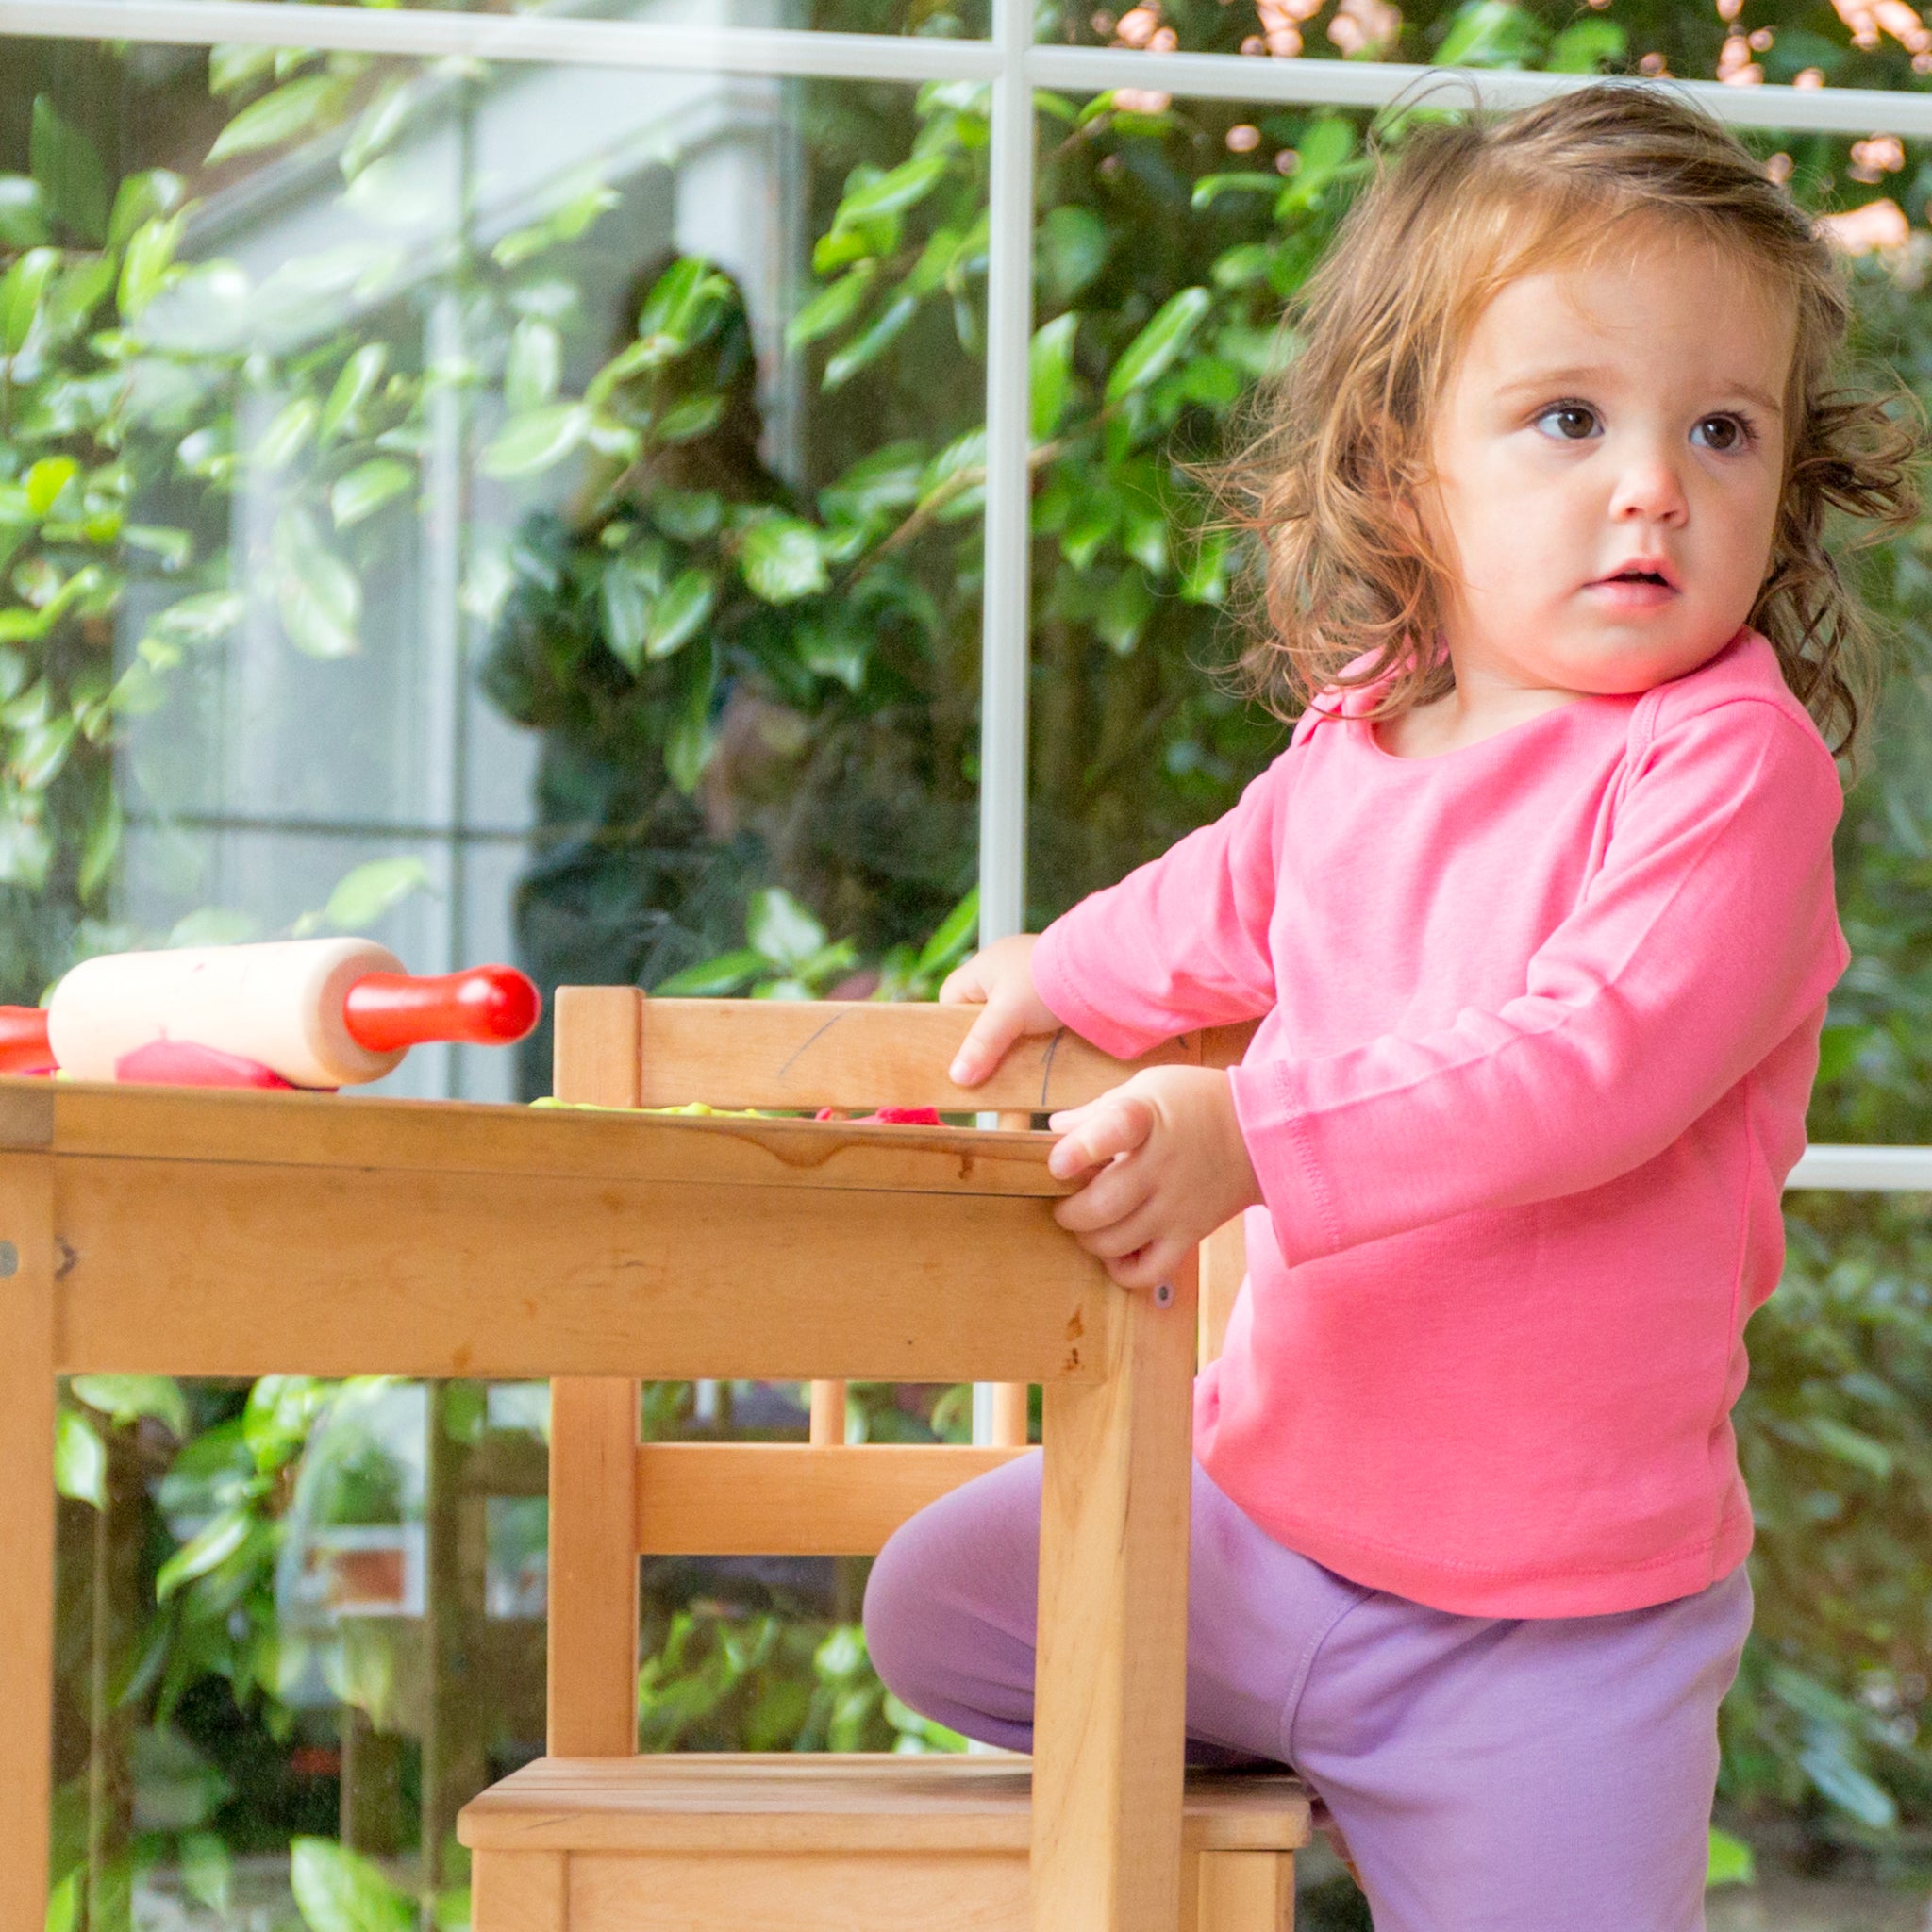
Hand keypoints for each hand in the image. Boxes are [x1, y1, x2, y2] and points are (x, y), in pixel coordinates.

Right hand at [941, 934, 1059, 1085]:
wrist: (1103, 968)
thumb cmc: (1047, 980)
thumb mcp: (1007, 1015)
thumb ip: (981, 1045)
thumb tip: (957, 1077)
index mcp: (983, 966)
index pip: (951, 996)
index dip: (951, 1024)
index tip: (961, 1050)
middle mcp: (1004, 970)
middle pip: (981, 1012)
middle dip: (986, 1038)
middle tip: (989, 1063)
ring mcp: (1030, 981)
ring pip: (1009, 1019)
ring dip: (1013, 1040)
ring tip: (1016, 1063)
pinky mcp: (1053, 993)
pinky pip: (1034, 1019)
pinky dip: (1035, 1036)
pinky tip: (1040, 1052)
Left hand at [1047, 1066, 1261, 1289]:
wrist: (1261, 1131)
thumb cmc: (1196, 1103)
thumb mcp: (1148, 1087)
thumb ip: (1098, 1111)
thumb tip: (1056, 1129)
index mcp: (1146, 1120)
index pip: (1113, 1131)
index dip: (1079, 1150)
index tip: (1058, 1164)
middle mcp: (1161, 1166)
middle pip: (1101, 1206)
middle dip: (1069, 1211)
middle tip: (1066, 1203)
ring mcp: (1176, 1206)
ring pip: (1115, 1242)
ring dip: (1088, 1239)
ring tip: (1088, 1225)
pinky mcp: (1190, 1234)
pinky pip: (1150, 1270)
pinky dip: (1123, 1271)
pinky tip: (1116, 1252)